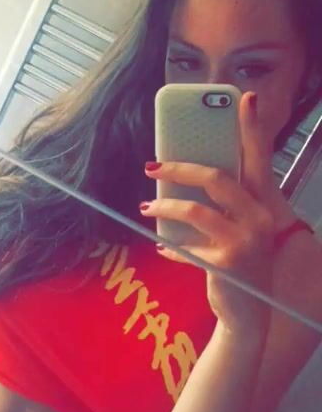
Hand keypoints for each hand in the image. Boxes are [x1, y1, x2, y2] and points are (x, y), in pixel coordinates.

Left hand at [140, 92, 276, 334]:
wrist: (250, 313)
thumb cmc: (242, 263)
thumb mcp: (241, 228)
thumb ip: (225, 204)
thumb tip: (184, 177)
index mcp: (264, 203)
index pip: (259, 157)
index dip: (252, 127)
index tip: (246, 98)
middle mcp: (260, 218)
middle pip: (215, 177)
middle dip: (178, 169)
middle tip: (153, 167)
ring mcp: (245, 240)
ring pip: (194, 210)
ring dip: (164, 208)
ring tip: (146, 209)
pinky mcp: (227, 263)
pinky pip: (185, 246)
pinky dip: (170, 247)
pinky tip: (162, 247)